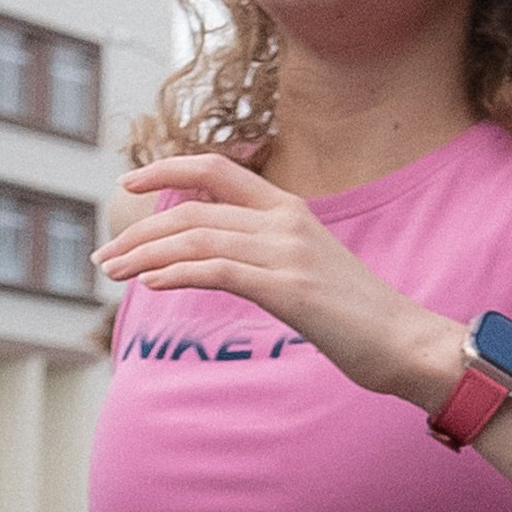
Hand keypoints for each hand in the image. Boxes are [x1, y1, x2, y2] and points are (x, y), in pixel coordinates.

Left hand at [94, 155, 462, 408]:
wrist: (406, 343)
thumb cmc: (358, 318)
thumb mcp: (309, 270)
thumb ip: (267, 256)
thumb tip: (222, 263)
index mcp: (289, 209)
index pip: (217, 168)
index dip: (167, 169)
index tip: (129, 182)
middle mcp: (285, 220)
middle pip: (193, 208)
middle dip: (139, 229)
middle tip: (105, 257)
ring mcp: (287, 252)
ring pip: (196, 236)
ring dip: (145, 254)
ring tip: (114, 273)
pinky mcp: (288, 288)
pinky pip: (217, 269)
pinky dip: (176, 272)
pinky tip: (150, 284)